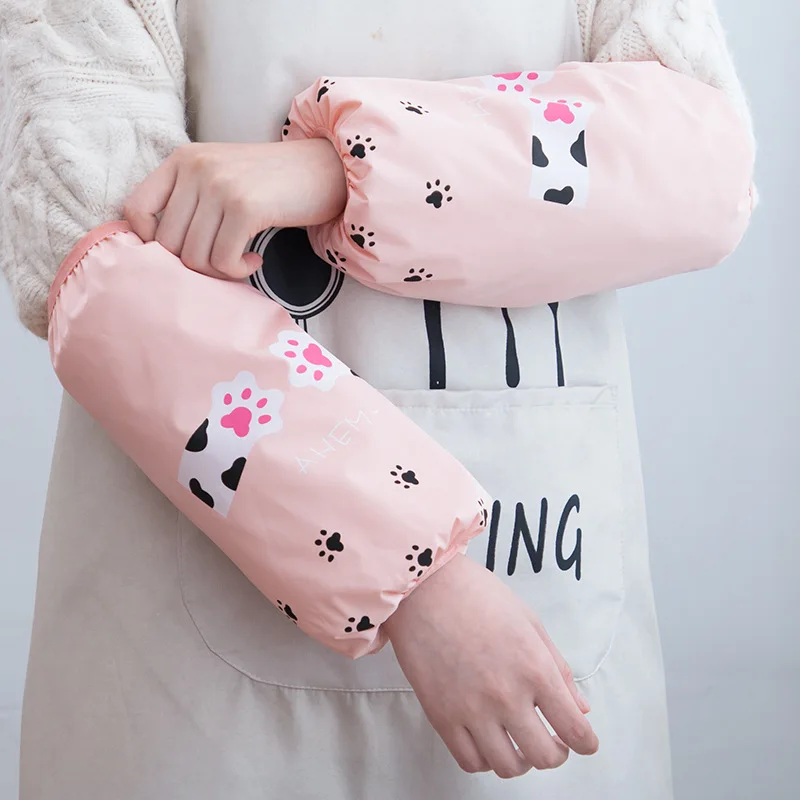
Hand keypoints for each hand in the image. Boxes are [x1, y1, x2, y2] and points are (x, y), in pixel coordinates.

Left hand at [123, 139, 347, 278]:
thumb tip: (160, 255)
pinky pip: (222, 259)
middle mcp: (195, 167)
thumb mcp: (221, 180)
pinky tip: (254, 260)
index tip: (183, 252)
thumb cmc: (273, 185)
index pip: (135, 210)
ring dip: (218, 271)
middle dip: (192, 265)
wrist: (326, 170)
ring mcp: (219, 185)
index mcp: (182, 159)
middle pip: (167, 242)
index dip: (150, 243)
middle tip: (221, 264)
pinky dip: (237, 270)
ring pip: (193, 255)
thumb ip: (190, 204)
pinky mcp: (245, 206)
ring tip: (240, 261)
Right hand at [383, 554, 597, 778]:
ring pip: (508, 766)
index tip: (584, 742)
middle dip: (556, 754)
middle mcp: (507, 695)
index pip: (575, 730)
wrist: (423, 586)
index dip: (586, 743)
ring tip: (518, 743)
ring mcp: (472, 709)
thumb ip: (557, 667)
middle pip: (545, 757)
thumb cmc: (477, 595)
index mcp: (535, 669)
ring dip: (521, 760)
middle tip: (553, 742)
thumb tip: (580, 708)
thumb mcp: (529, 622)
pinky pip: (470, 761)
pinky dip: (485, 759)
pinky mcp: (441, 716)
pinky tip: (488, 740)